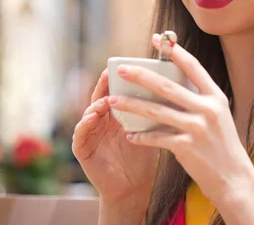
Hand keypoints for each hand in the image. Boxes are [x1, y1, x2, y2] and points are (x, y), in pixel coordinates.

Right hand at [72, 69, 157, 206]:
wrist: (134, 187)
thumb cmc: (143, 157)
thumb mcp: (148, 130)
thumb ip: (152, 111)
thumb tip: (173, 87)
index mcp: (116, 114)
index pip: (115, 91)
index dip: (117, 79)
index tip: (124, 65)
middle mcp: (101, 120)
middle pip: (100, 97)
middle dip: (103, 85)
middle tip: (108, 73)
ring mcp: (91, 134)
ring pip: (89, 113)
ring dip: (96, 104)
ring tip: (105, 98)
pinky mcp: (83, 150)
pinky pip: (80, 134)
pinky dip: (84, 125)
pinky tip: (92, 117)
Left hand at [107, 34, 253, 204]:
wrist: (234, 178)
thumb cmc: (222, 144)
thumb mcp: (218, 115)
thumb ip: (199, 98)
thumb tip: (170, 83)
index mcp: (215, 97)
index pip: (193, 66)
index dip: (174, 51)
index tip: (158, 38)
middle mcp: (207, 109)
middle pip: (168, 86)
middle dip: (142, 76)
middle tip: (122, 69)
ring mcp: (197, 128)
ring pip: (157, 111)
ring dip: (133, 105)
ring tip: (114, 100)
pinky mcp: (186, 147)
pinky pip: (157, 138)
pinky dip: (141, 136)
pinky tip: (129, 135)